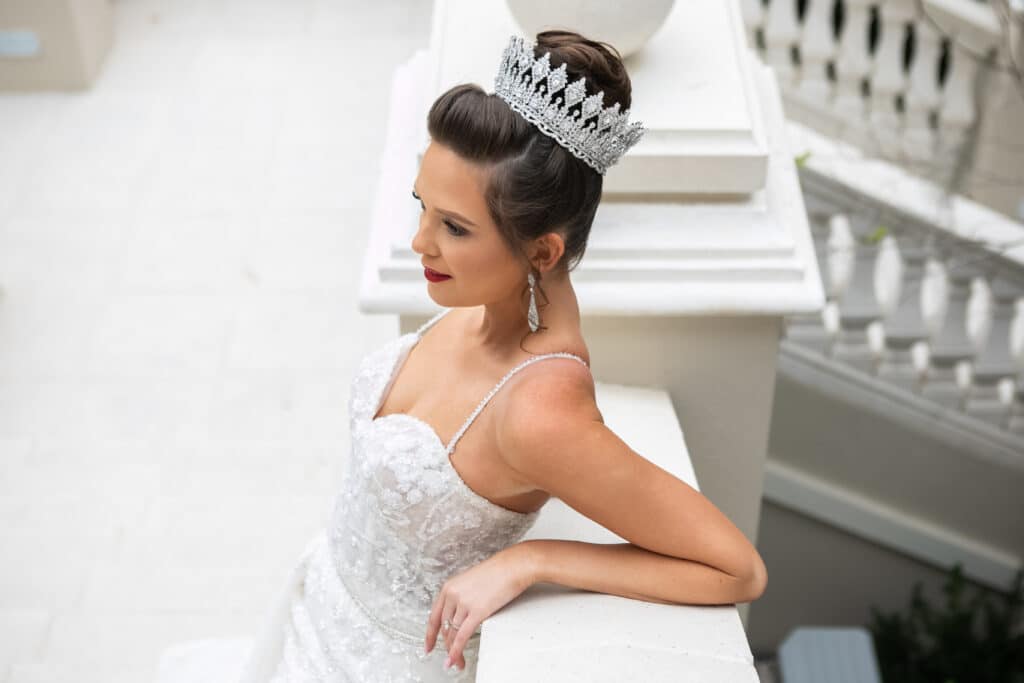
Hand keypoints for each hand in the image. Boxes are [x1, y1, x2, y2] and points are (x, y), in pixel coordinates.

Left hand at [424, 543, 535, 671]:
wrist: (513, 566)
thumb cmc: (498, 572)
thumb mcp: (471, 582)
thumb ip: (462, 597)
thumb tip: (461, 616)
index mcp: (449, 587)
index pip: (434, 616)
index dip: (430, 634)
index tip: (429, 645)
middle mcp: (452, 594)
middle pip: (444, 627)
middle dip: (446, 645)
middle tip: (449, 657)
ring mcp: (463, 603)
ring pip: (453, 633)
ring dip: (453, 651)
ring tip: (458, 662)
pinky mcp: (477, 611)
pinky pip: (462, 636)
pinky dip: (456, 651)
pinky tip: (455, 659)